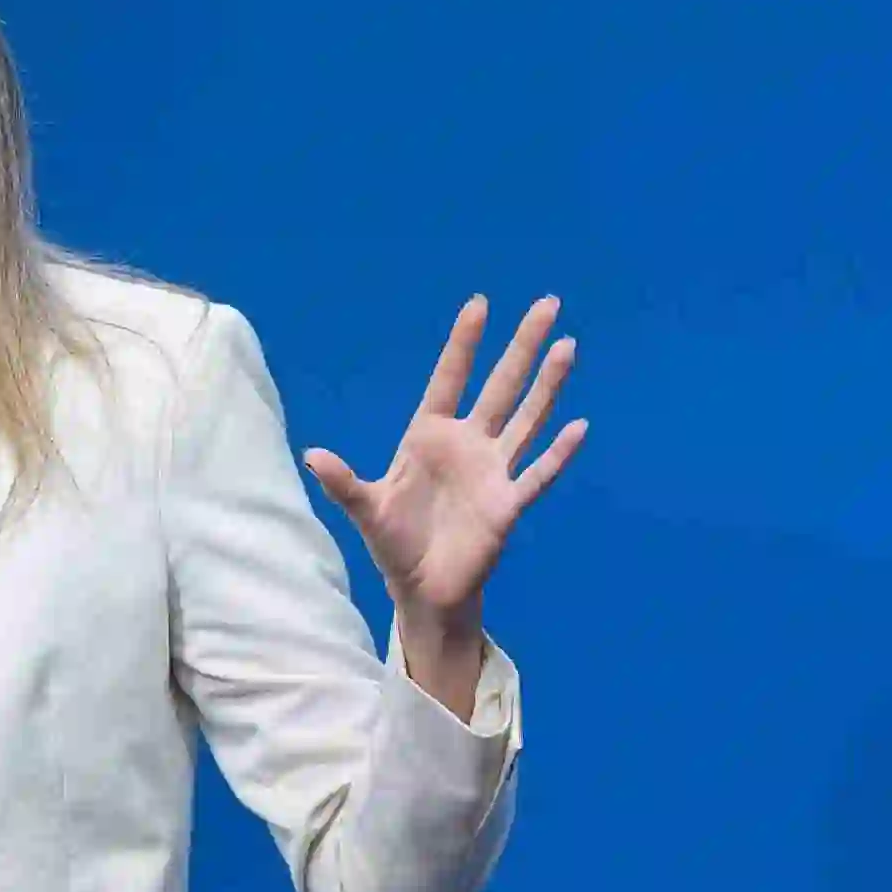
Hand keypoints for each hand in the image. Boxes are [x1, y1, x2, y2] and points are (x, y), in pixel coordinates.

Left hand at [303, 295, 584, 626]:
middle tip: (547, 303)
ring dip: (548, 385)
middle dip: (522, 346)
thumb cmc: (394, 544)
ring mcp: (492, 471)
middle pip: (500, 386)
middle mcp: (466, 444)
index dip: (464, 344)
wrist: (425, 588)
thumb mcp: (367, 511)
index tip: (480, 304)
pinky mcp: (509, 503)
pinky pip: (537, 473)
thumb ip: (344, 483)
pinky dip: (558, 453)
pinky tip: (579, 427)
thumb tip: (312, 455)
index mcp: (428, 436)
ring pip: (526, 418)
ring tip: (568, 346)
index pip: (450, 379)